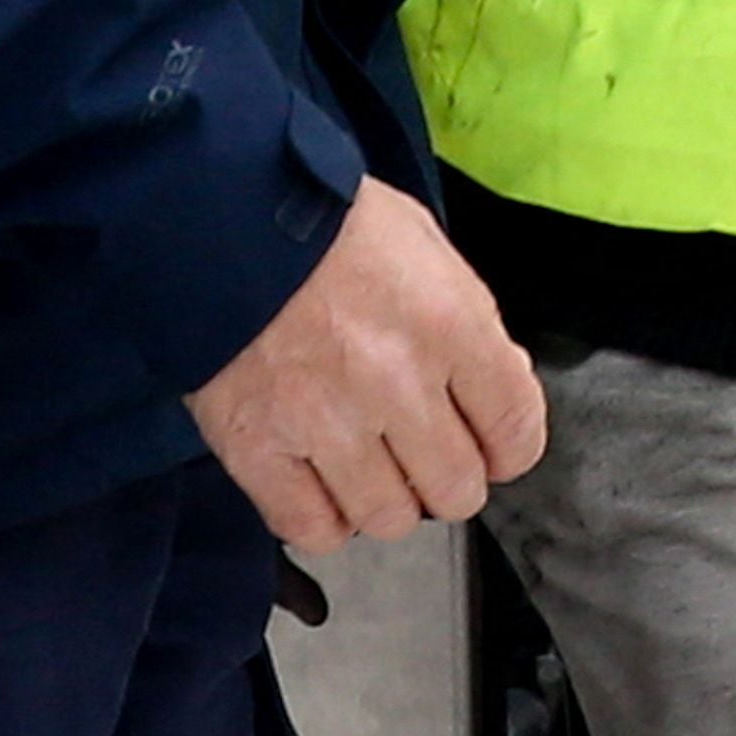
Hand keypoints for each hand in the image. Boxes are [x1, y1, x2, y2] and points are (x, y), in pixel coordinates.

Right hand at [186, 179, 549, 548]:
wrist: (218, 207)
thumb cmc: (324, 218)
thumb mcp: (423, 244)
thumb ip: (467, 320)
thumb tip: (495, 385)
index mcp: (448, 323)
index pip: (516, 430)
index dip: (507, 447)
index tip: (488, 444)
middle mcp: (395, 381)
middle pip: (457, 489)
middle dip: (445, 475)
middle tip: (419, 450)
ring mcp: (324, 420)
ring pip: (388, 518)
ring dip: (383, 498)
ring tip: (363, 464)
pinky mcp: (257, 445)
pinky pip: (311, 527)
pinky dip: (321, 517)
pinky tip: (317, 482)